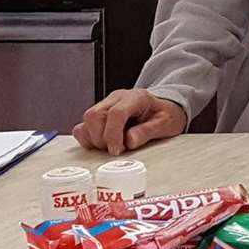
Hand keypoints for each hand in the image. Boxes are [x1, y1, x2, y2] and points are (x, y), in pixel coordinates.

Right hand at [73, 89, 187, 154]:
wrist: (164, 109)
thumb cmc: (166, 115)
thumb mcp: (166, 124)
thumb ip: (148, 131)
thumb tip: (129, 140)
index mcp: (136, 98)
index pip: (116, 113)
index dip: (113, 134)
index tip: (116, 150)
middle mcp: (117, 98)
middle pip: (95, 115)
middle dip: (101, 138)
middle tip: (116, 149)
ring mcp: (105, 105)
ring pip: (86, 120)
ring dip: (94, 139)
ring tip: (113, 146)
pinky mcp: (98, 115)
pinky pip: (82, 127)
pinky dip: (88, 139)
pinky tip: (103, 144)